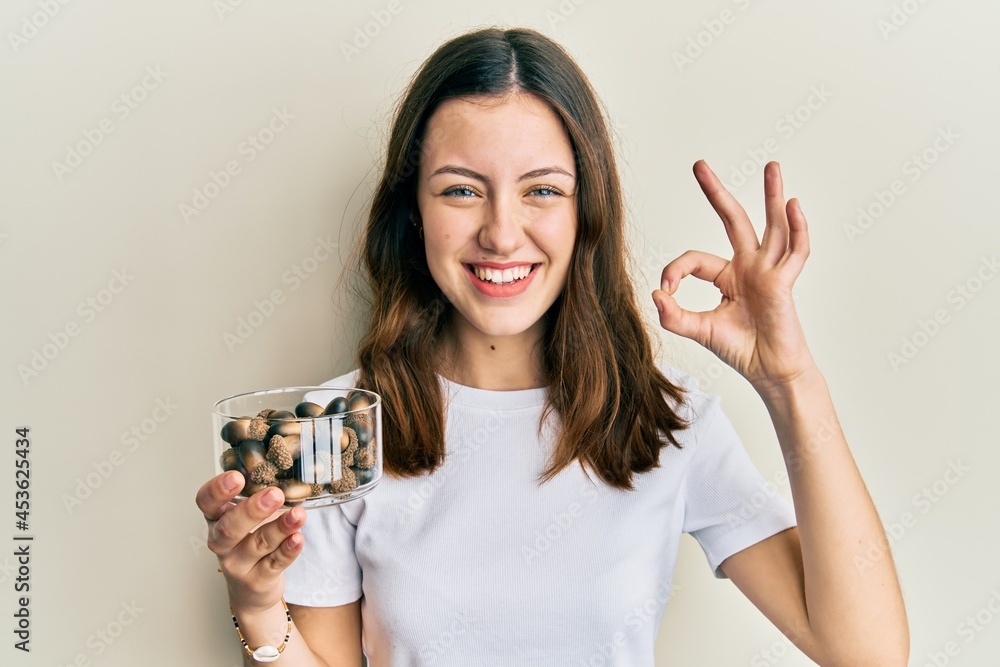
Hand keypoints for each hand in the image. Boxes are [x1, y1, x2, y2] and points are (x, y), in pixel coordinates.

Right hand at [195, 471, 305, 615]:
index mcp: (217, 518)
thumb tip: (284, 466)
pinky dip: (287, 550)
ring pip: (257, 545)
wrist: (253, 587)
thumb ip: (259, 494)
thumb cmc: (251, 541)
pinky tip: (298, 538)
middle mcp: (221, 542)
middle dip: (253, 510)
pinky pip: (273, 564)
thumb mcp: (248, 516)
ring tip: (298, 515)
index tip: (236, 477)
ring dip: (279, 528)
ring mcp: (237, 564)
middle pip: (230, 527)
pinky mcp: (257, 580)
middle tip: (274, 494)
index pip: (206, 503)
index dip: (217, 490)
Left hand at [651, 160, 815, 392]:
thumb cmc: (740, 350)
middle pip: (732, 220)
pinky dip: (797, 230)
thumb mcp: (700, 331)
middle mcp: (748, 267)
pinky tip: (793, 206)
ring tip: (772, 166)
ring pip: (771, 226)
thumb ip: (675, 316)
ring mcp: (768, 272)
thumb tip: (654, 294)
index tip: (666, 288)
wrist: (769, 371)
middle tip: (699, 165)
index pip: (695, 258)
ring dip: (772, 196)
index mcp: (726, 276)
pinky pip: (795, 252)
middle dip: (716, 192)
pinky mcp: (784, 283)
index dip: (676, 269)